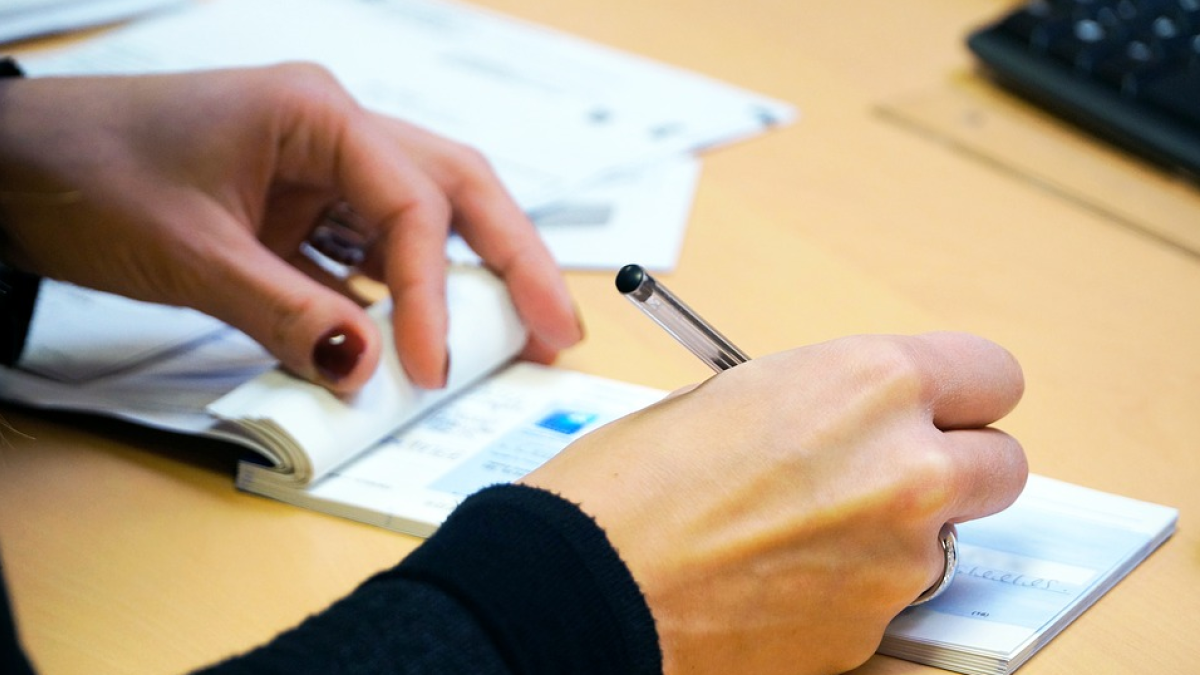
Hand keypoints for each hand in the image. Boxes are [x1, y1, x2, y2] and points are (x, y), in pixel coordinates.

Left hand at [0, 64, 580, 391]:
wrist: (14, 168)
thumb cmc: (86, 175)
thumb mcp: (189, 254)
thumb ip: (284, 314)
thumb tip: (368, 373)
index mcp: (316, 112)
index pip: (411, 205)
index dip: (433, 292)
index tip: (433, 367)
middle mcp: (335, 131)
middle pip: (456, 190)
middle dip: (514, 259)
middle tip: (560, 329)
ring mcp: (322, 169)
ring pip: (426, 219)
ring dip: (473, 277)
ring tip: (522, 334)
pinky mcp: (302, 207)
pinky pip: (373, 251)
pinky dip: (404, 294)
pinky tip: (426, 335)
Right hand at [521, 332, 1026, 674]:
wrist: (583, 585)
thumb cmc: (629, 484)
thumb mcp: (733, 396)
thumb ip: (826, 403)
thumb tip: (860, 424)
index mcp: (870, 383)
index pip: (990, 376)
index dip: (960, 396)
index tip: (940, 412)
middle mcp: (906, 469)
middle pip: (1001, 466)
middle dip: (955, 469)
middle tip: (891, 476)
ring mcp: (898, 562)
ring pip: (944, 542)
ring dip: (896, 536)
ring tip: (797, 536)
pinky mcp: (872, 634)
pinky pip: (890, 601)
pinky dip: (853, 591)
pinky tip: (780, 580)